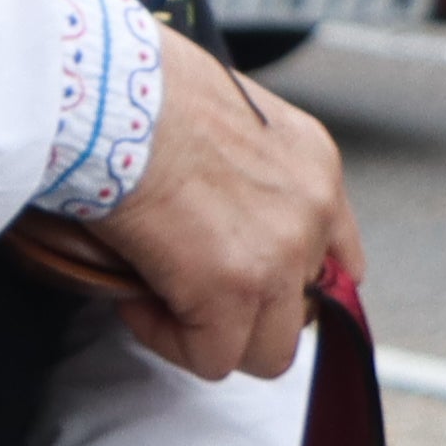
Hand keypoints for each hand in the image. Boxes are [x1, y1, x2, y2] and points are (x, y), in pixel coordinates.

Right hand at [83, 38, 358, 382]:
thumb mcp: (216, 106)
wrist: (107, 94)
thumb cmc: (133, 86)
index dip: (285, 280)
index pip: (338, 256)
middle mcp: (311, 212)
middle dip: (245, 314)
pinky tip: (133, 298)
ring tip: (157, 298)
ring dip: (211, 336)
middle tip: (187, 288)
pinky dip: (167, 338)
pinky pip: (211, 359)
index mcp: (312, 162)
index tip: (236, 274)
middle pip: (304, 312)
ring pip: (267, 351)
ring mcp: (280, 255)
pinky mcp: (232, 289)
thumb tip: (200, 186)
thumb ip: (235, 157)